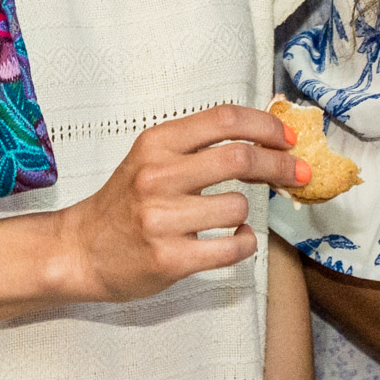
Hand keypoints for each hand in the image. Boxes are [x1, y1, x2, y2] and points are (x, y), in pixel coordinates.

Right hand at [59, 106, 292, 304]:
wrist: (81, 250)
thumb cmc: (125, 202)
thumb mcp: (151, 159)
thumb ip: (198, 146)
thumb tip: (266, 138)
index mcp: (156, 144)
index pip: (224, 120)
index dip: (265, 126)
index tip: (288, 139)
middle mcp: (157, 176)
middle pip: (240, 158)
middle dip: (280, 165)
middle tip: (298, 173)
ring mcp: (162, 219)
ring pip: (237, 206)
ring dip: (246, 212)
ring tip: (230, 218)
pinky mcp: (169, 258)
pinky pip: (232, 248)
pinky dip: (244, 243)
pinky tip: (233, 240)